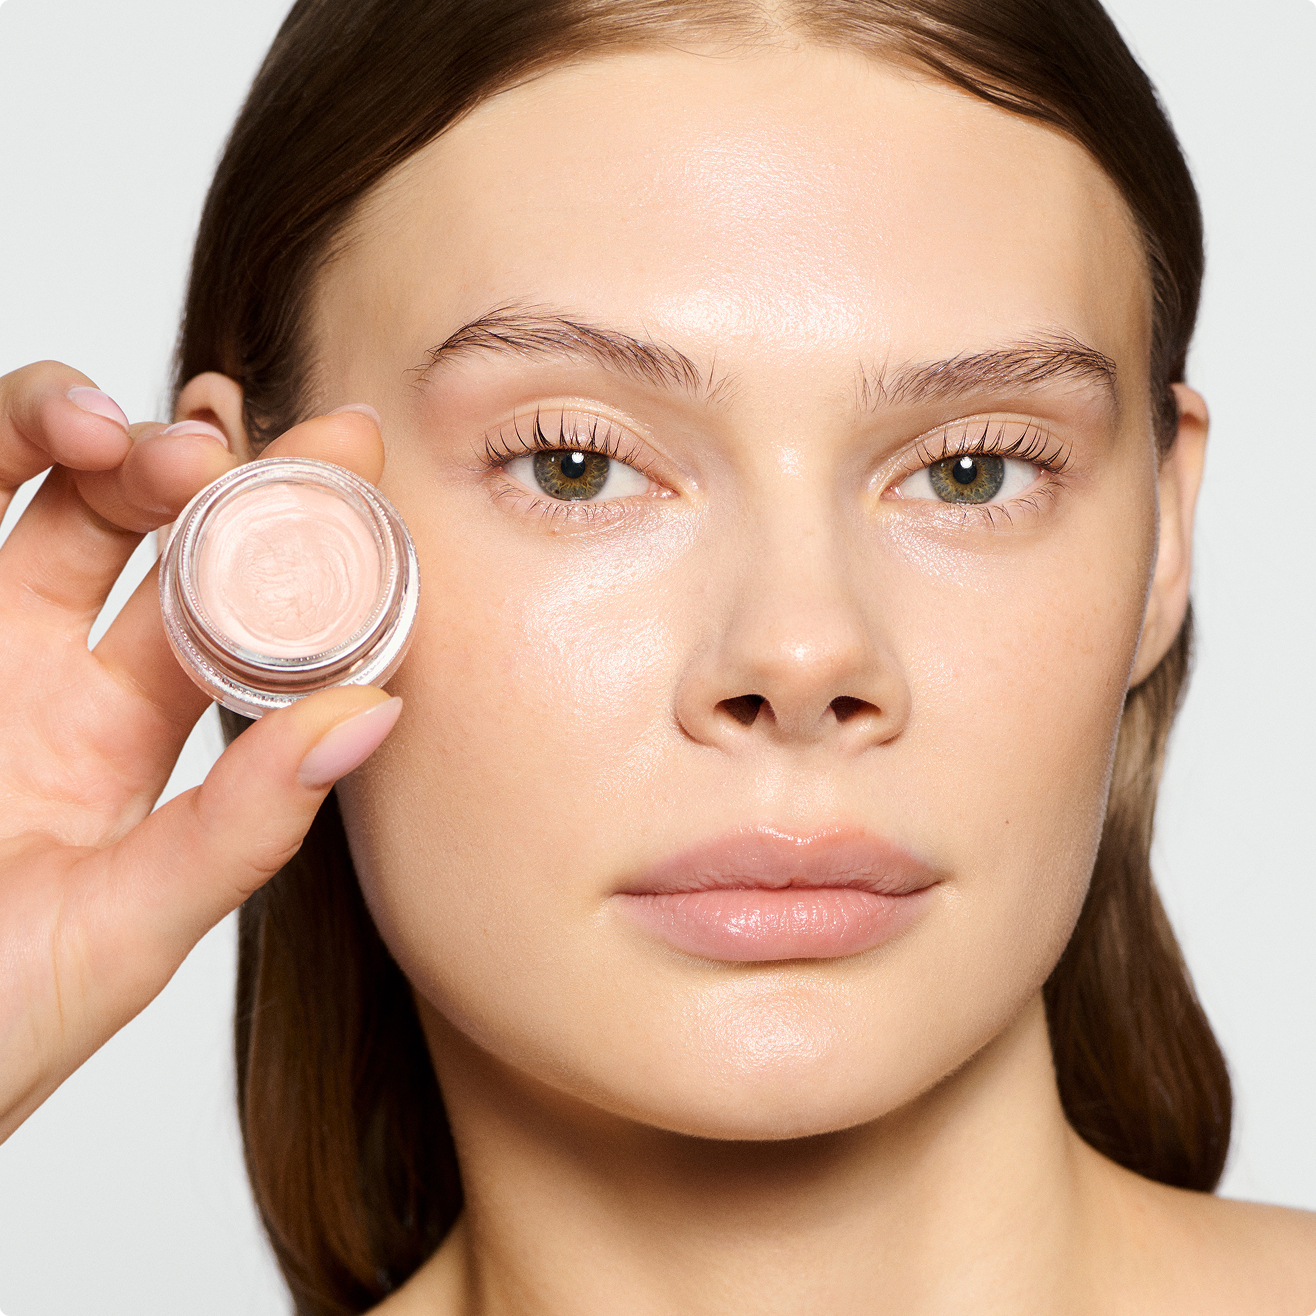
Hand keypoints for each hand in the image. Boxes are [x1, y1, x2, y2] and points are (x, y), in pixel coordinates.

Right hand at [0, 362, 399, 1141]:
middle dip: (194, 466)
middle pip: (146, 528)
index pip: (237, 604)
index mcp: (136, 735)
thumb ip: (247, 824)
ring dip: (87, 438)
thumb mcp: (130, 927)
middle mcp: (60, 677)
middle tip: (217, 448)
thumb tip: (377, 711)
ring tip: (119, 438)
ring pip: (43, 496)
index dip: (293, 525)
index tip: (347, 448)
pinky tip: (42, 430)